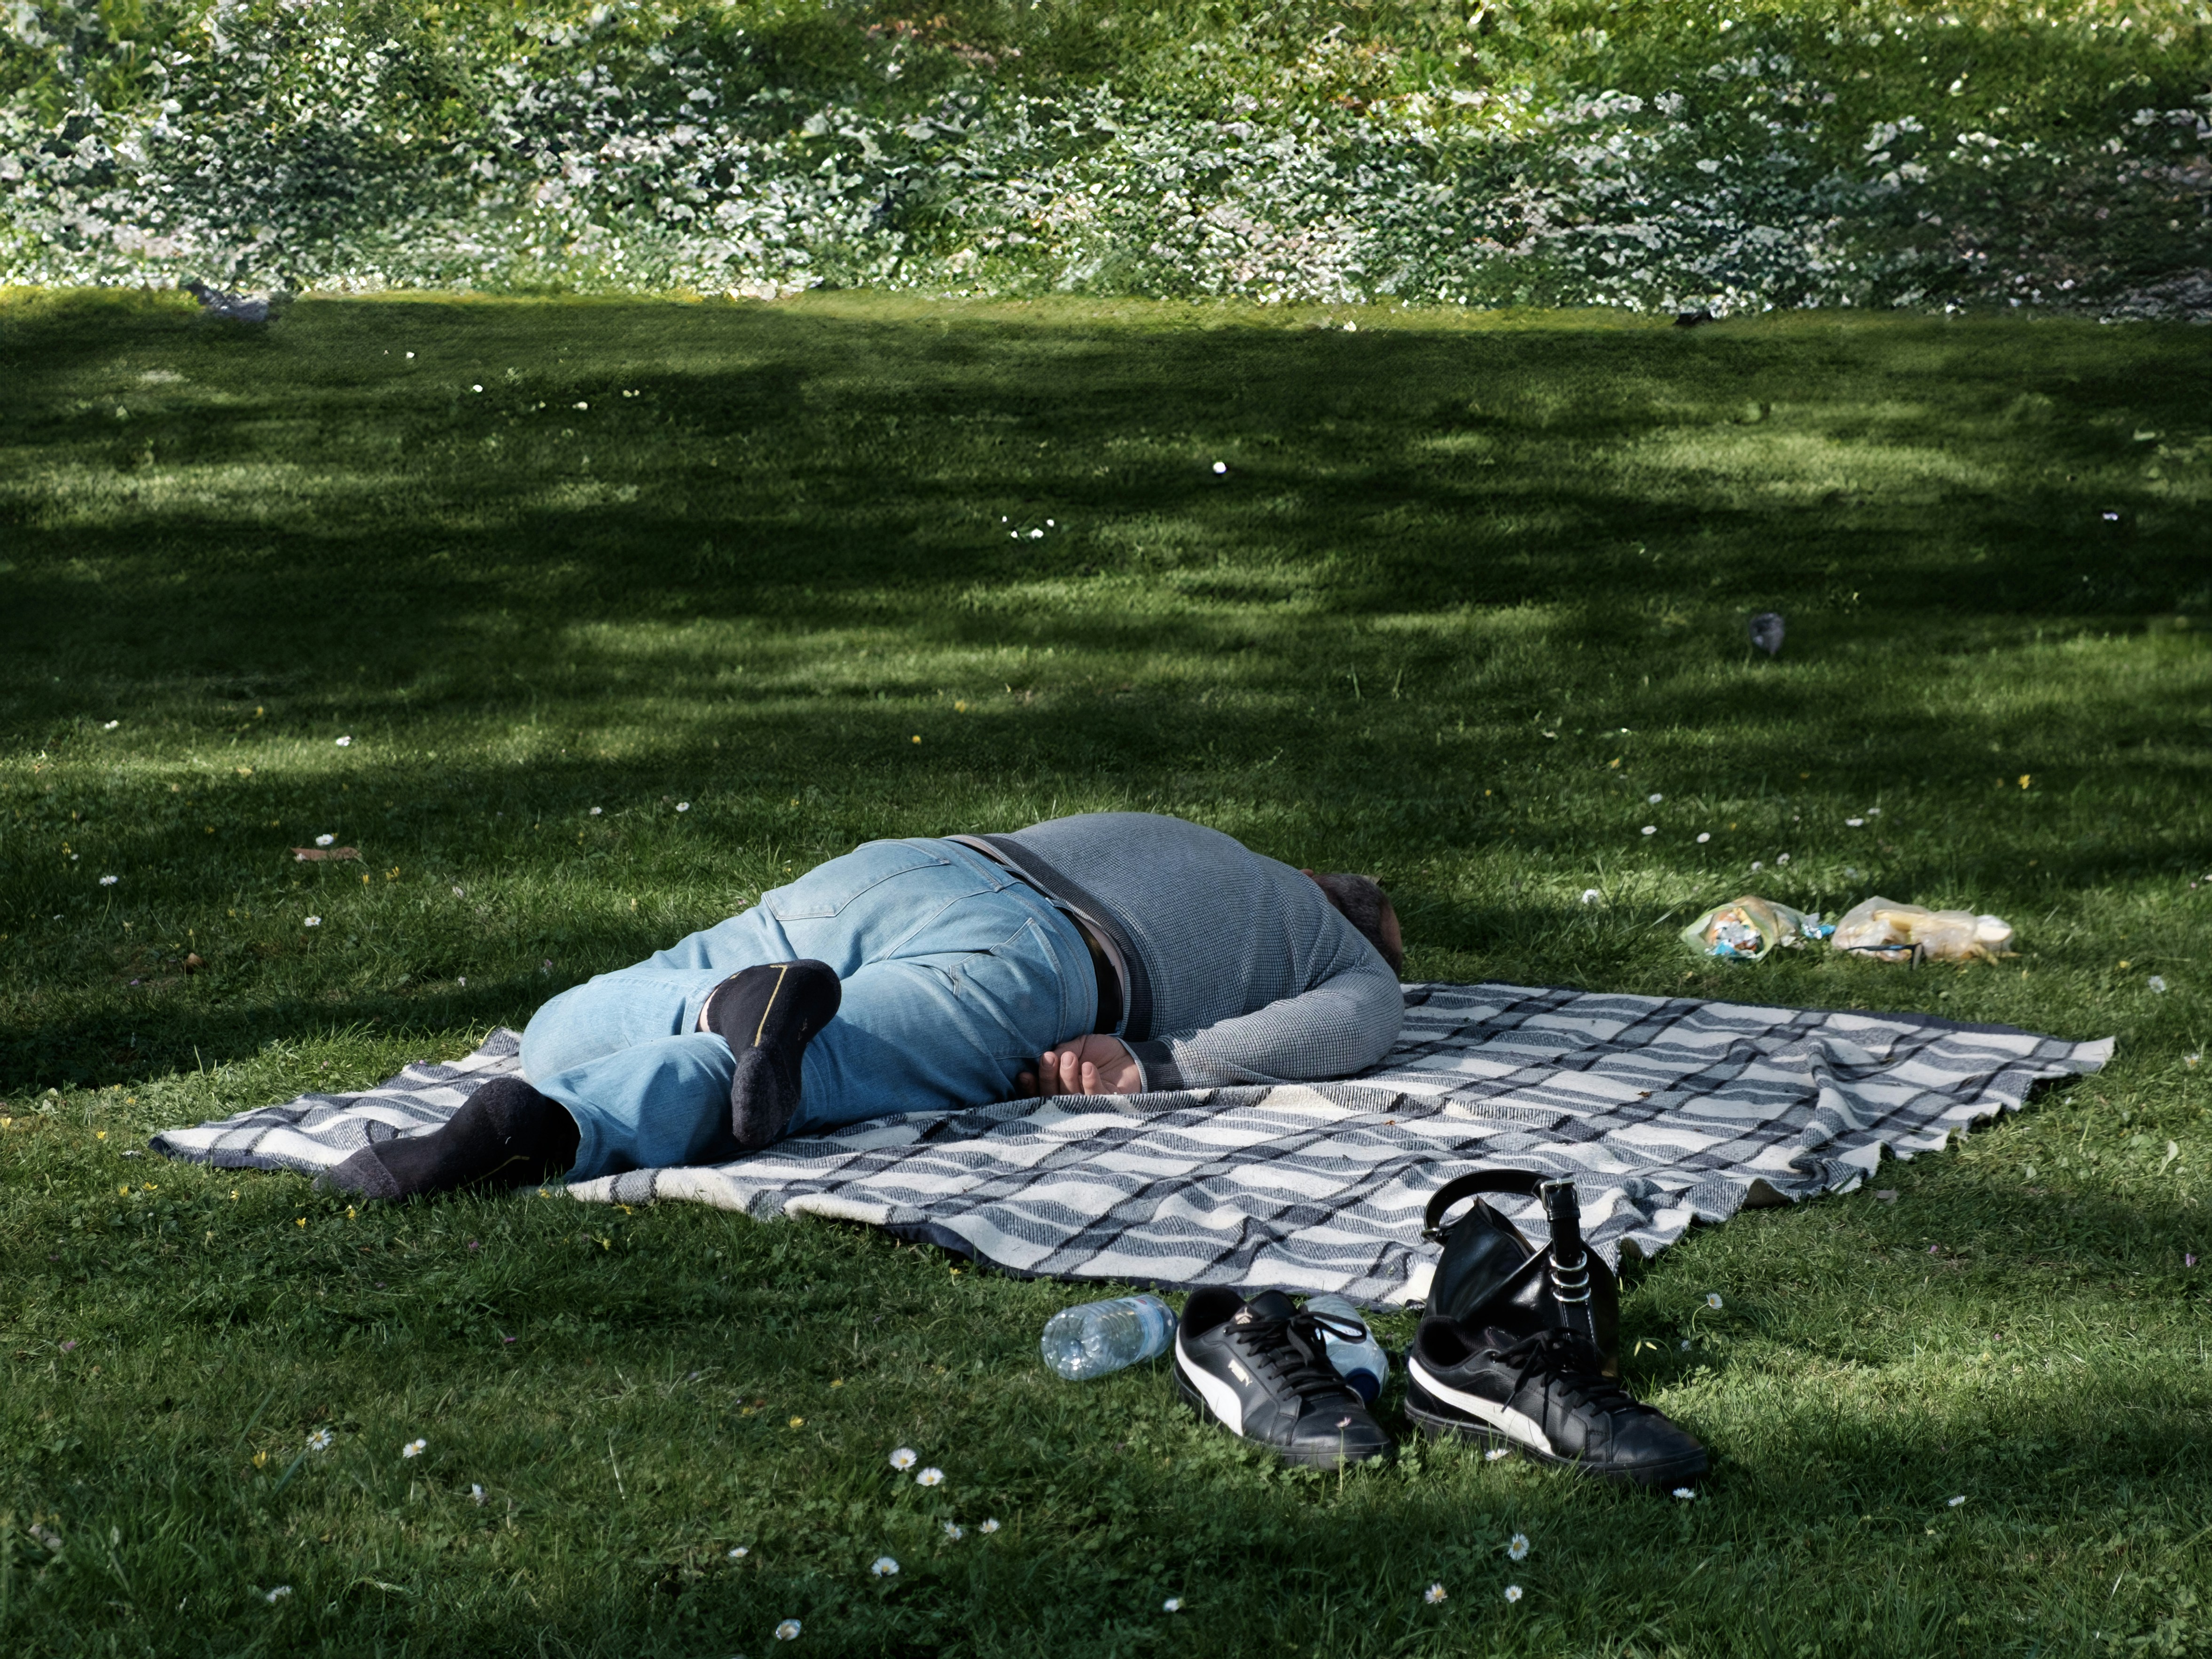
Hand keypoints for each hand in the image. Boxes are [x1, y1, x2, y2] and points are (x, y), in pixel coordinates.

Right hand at [1014, 1035, 1142, 1098]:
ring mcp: (1088, 1106)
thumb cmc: (1101, 1052)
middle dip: (1047, 1077)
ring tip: (1070, 1058)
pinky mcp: (1108, 1106)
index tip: (1025, 1074)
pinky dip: (1090, 1083)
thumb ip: (1063, 1050)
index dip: (1030, 1087)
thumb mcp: (1079, 1045)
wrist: (1130, 1055)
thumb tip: (1048, 1057)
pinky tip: (1088, 1067)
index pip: (1040, 1092)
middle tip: (1050, 1057)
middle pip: (1051, 1097)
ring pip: (1070, 1100)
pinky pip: (1095, 1098)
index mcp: (1059, 1087)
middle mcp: (1070, 1101)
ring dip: (1067, 1078)